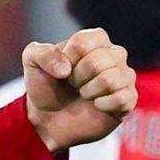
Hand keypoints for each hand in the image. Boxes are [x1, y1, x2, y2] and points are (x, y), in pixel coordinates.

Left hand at [22, 27, 135, 152]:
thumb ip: (41, 53)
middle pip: (99, 60)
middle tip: (72, 84)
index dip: (69, 57)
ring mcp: (124, 77)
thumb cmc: (45, 86)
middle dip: (77, 77)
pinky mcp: (128, 100)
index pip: (85, 41)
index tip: (62, 68)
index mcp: (94, 40)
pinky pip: (122, 98)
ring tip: (83, 94)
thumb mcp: (32, 62)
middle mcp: (114, 55)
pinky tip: (95, 105)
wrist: (48, 119)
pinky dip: (101, 104)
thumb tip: (66, 68)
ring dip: (88, 91)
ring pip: (112, 79)